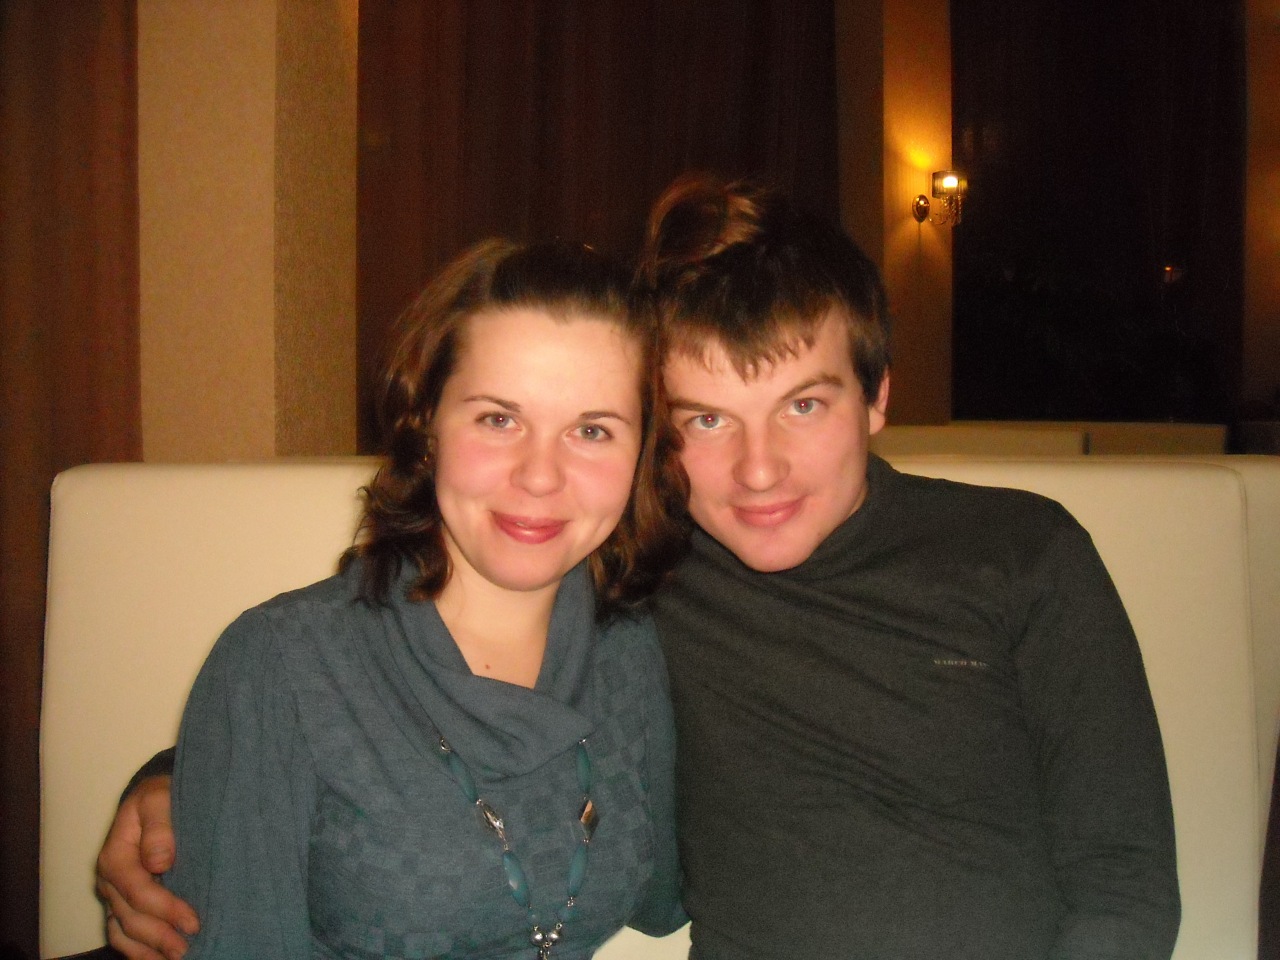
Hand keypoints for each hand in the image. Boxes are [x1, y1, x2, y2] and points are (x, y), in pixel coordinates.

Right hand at [95, 775, 198, 959]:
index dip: (164, 909)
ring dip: (147, 950)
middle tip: (187, 950)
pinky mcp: (123, 902)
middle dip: (158, 936)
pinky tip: (157, 959)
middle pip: (130, 917)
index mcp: (116, 855)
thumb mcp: (160, 798)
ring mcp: (115, 894)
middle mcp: (110, 880)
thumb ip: (159, 826)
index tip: (192, 922)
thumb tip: (159, 861)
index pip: (138, 891)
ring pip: (123, 931)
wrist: (157, 796)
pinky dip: (137, 950)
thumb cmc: (161, 796)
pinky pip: (122, 933)